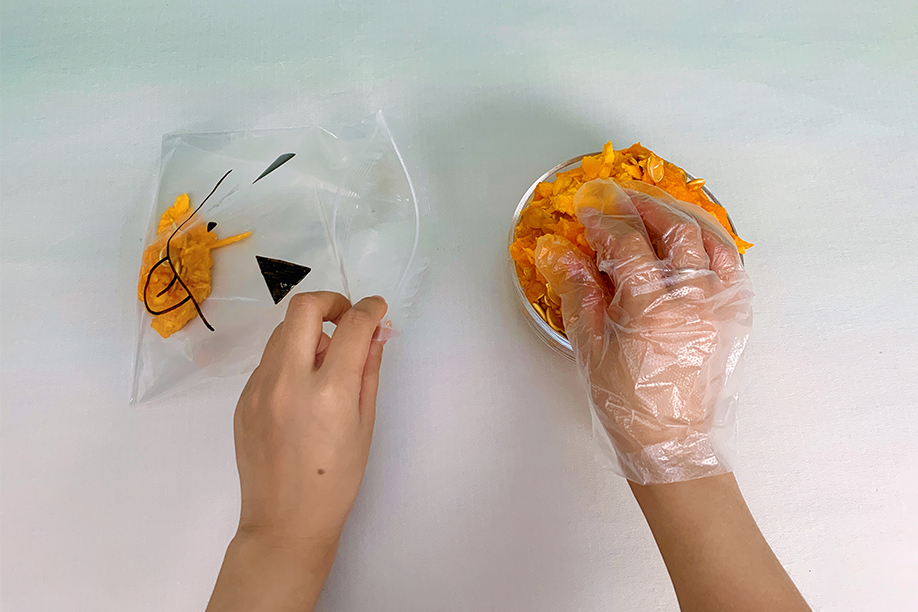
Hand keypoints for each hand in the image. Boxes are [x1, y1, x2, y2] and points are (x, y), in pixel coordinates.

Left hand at [207, 291, 387, 611]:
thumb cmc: (337, 480)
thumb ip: (369, 371)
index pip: (353, 326)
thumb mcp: (365, 424)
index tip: (377, 308)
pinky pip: (268, 360)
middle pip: (304, 308)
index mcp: (330, 391)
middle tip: (347, 317)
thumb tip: (376, 333)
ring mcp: (259, 388)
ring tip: (326, 359)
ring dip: (308, 329)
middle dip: (331, 301)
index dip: (370, 308)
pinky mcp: (243, 398)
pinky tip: (302, 388)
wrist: (286, 521)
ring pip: (282, 331)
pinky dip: (290, 357)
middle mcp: (289, 380)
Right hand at [535, 179, 752, 483]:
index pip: (629, 247)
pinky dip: (713, 245)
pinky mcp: (732, 319)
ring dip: (682, 220)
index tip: (588, 210)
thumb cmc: (624, 401)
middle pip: (677, 234)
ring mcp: (718, 310)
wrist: (668, 441)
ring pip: (710, 244)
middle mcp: (692, 304)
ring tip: (657, 212)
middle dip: (647, 208)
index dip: (606, 221)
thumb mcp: (589, 348)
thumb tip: (559, 251)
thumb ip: (578, 293)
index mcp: (651, 313)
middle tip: (622, 200)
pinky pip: (732, 267)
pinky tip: (694, 240)